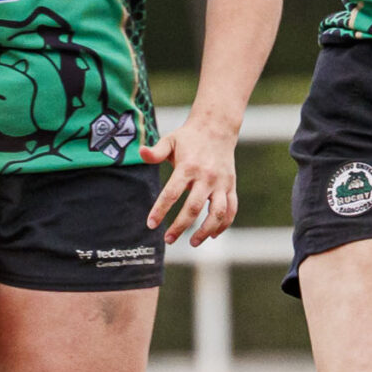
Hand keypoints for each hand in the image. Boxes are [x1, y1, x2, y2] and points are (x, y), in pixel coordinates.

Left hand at [141, 113, 240, 244]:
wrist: (218, 128)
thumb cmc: (189, 137)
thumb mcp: (170, 140)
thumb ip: (155, 151)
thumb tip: (140, 152)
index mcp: (188, 167)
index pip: (172, 193)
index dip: (160, 210)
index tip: (151, 224)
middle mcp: (207, 177)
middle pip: (194, 208)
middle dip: (180, 226)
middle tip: (168, 239)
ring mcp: (221, 183)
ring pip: (217, 213)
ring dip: (205, 230)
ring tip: (193, 243)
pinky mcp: (231, 186)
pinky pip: (231, 210)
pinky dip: (224, 224)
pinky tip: (212, 235)